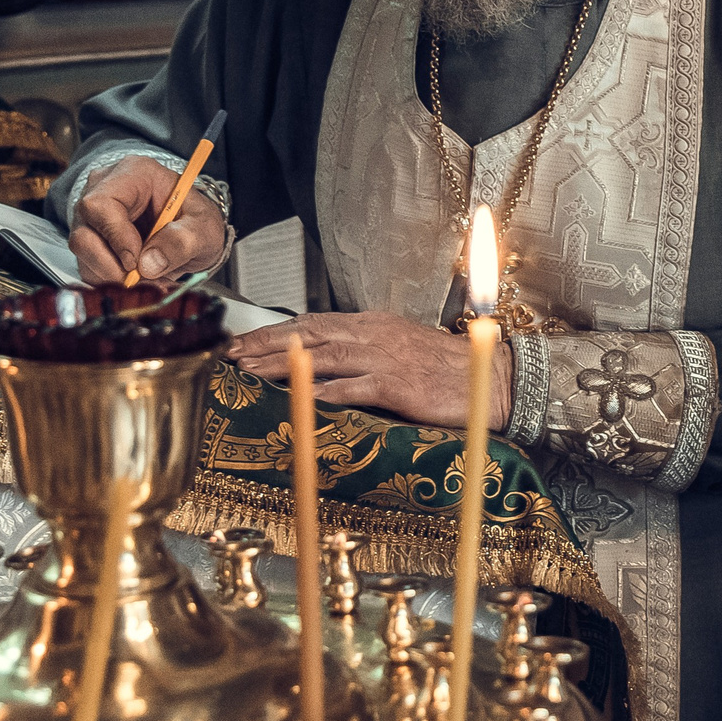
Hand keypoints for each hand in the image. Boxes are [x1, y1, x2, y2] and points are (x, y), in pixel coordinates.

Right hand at [68, 155, 225, 285]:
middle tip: (144, 279)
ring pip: (83, 254)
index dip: (116, 237)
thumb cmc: (195, 220)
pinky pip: (86, 267)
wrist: (190, 231)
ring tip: (149, 279)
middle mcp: (103, 191)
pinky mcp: (89, 241)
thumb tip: (148, 265)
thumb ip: (183, 241)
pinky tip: (138, 279)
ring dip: (113, 276)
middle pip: (84, 233)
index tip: (136, 262)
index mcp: (134, 174)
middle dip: (112, 266)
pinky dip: (111, 281)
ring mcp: (92, 217)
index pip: (101, 204)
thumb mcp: (204, 228)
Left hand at [229, 311, 512, 431]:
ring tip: (251, 373)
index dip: (275, 332)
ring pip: (324, 356)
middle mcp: (375, 334)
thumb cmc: (447, 370)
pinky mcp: (399, 384)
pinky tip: (302, 398)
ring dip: (284, 364)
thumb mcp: (399, 350)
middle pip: (309, 334)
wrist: (490, 378)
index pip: (313, 323)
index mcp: (373, 323)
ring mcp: (387, 358)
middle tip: (231, 355)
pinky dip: (327, 390)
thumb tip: (323, 364)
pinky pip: (356, 386)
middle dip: (265, 344)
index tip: (243, 343)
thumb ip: (363, 352)